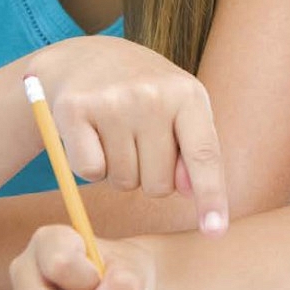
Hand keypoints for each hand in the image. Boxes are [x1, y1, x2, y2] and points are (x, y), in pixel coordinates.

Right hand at [28, 35, 227, 233]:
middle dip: (150, 176)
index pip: (204, 156)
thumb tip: (189, 191)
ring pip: (124, 182)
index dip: (211, 197)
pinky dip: (90, 166)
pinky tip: (90, 135)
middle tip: (138, 140)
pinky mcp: (75, 109)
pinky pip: (90, 172)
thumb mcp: (179, 109)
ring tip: (115, 133)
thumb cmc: (142, 93)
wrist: (84, 57)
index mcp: (188, 94)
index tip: (214, 231)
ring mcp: (113, 100)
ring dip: (120, 170)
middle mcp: (153, 94)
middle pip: (159, 184)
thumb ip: (194, 150)